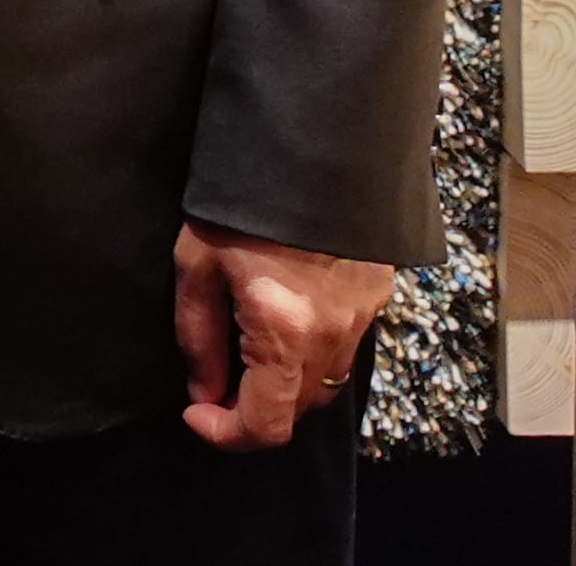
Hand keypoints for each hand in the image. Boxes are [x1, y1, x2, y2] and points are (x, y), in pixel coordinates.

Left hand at [172, 219, 394, 452]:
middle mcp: (333, 336)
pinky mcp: (379, 294)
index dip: (226, 434)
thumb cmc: (242, 199)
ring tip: (251, 342)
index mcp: (284, 332)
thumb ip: (199, 338)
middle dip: (254, 408)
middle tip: (218, 376)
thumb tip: (204, 392)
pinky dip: (314, 350)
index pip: (265, 426)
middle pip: (298, 411)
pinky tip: (289, 312)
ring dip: (287, 381)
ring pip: (325, 383)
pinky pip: (345, 346)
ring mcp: (363, 317)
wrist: (312, 141)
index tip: (197, 410)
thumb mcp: (197, 264)